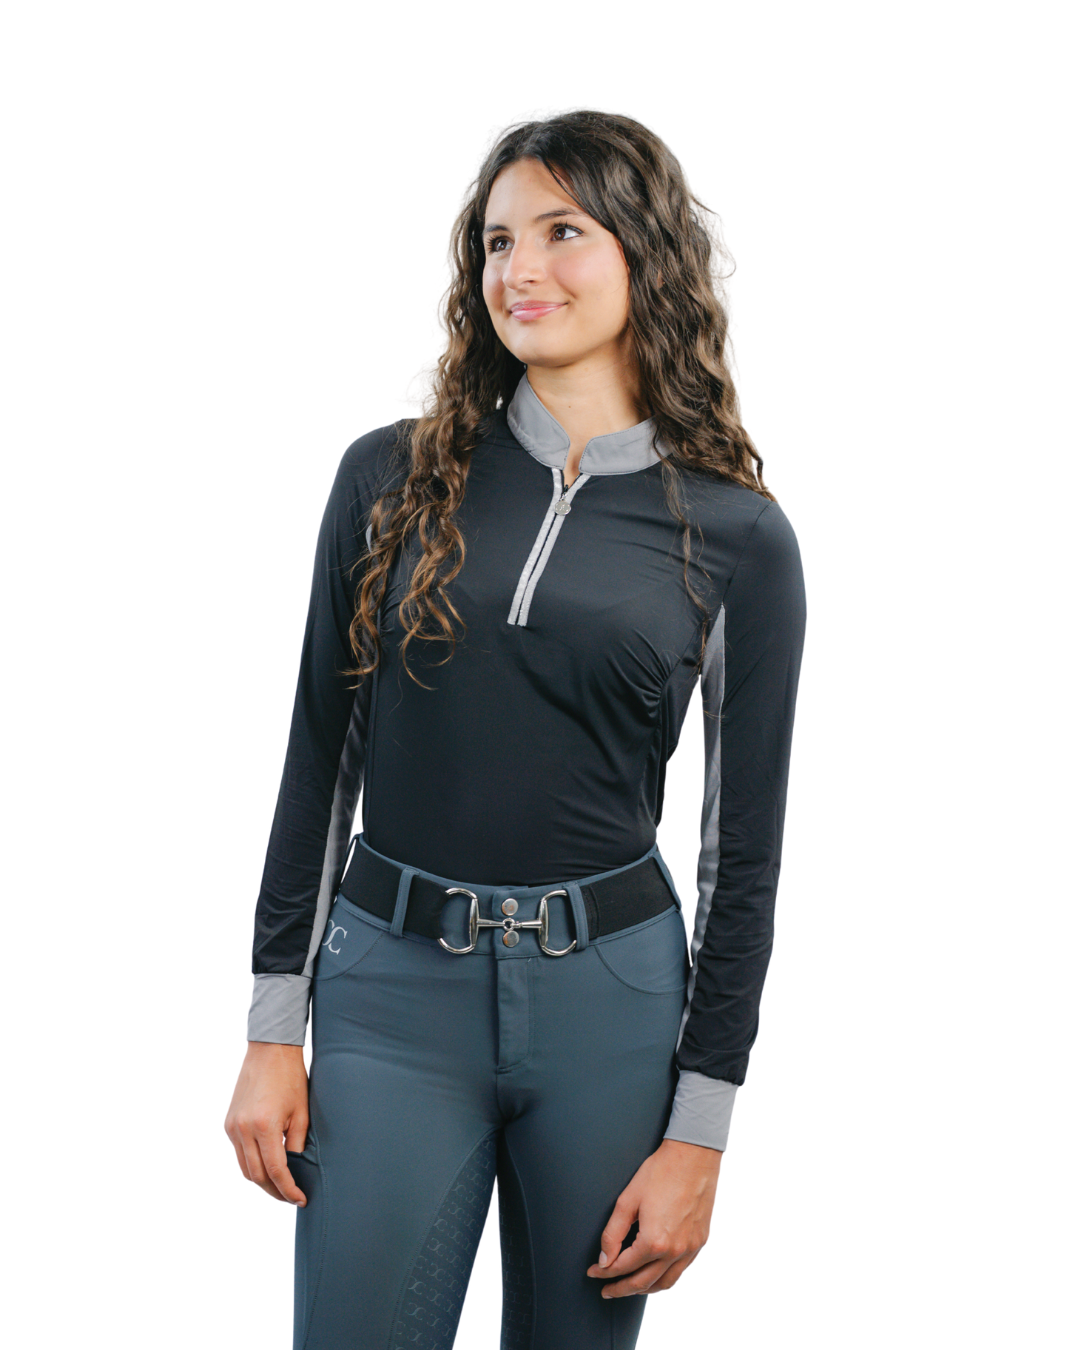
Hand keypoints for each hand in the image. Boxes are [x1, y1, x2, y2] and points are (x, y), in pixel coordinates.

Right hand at [224, 1041, 309, 1204]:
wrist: (269, 1051)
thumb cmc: (291, 1078)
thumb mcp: (301, 1112)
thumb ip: (298, 1144)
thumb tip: (296, 1170)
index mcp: (264, 1126)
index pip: (276, 1171)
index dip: (288, 1189)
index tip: (301, 1199)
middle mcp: (243, 1129)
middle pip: (257, 1175)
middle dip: (275, 1191)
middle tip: (292, 1197)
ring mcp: (232, 1127)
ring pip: (245, 1168)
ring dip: (262, 1181)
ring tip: (281, 1186)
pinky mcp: (228, 1123)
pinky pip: (239, 1153)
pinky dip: (252, 1164)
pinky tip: (267, 1166)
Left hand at [586, 1138, 720, 1296]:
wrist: (694, 1156)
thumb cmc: (660, 1172)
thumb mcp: (628, 1200)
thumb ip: (612, 1234)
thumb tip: (604, 1260)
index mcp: (654, 1241)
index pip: (623, 1267)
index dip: (604, 1272)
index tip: (592, 1272)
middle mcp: (674, 1251)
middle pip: (642, 1282)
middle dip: (621, 1289)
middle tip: (605, 1290)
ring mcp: (690, 1249)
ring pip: (664, 1283)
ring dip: (643, 1289)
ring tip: (628, 1288)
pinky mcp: (700, 1242)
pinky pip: (680, 1271)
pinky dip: (664, 1279)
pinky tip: (654, 1273)